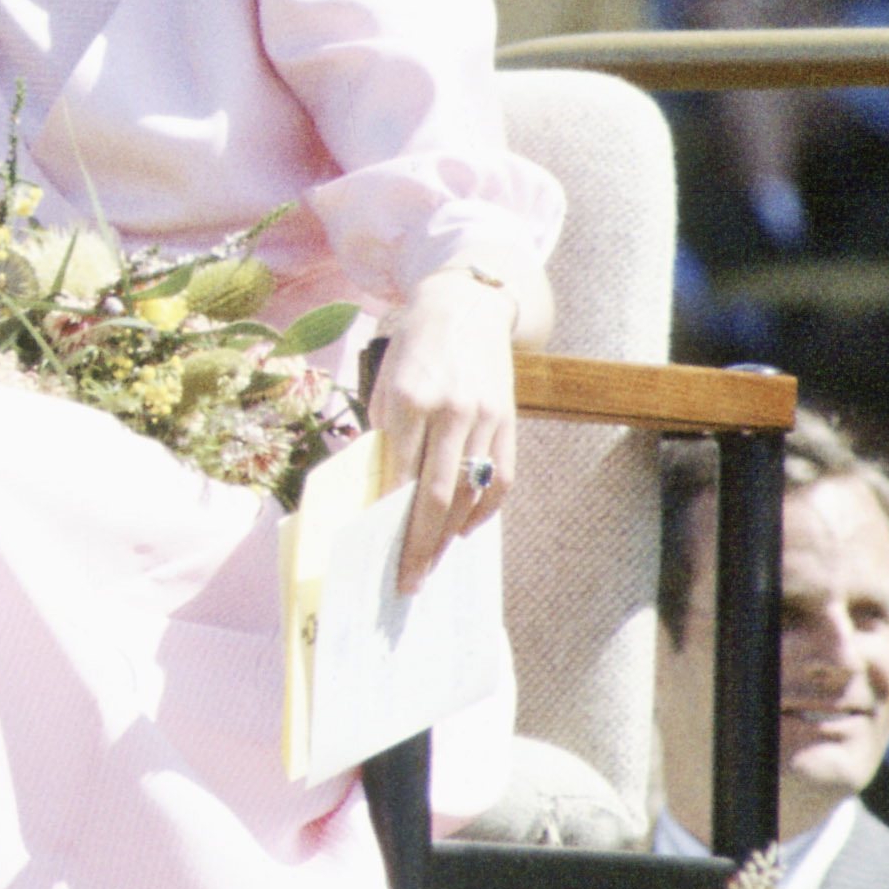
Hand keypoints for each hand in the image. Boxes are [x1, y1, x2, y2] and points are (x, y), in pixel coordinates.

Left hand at [378, 266, 519, 591]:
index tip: (383, 557)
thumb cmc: (413, 349)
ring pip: (469, 492)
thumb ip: (385, 438)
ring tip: (433, 561)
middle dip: (421, 545)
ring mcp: (484, 417)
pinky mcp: (508, 420)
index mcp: (408, 400)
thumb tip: (380, 497)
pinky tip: (464, 528)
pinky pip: (500, 479)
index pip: (399, 477)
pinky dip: (483, 510)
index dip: (391, 523)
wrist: (464, 307)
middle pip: (435, 494)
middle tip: (410, 581)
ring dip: (450, 534)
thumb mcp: (383, 385)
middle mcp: (450, 410)